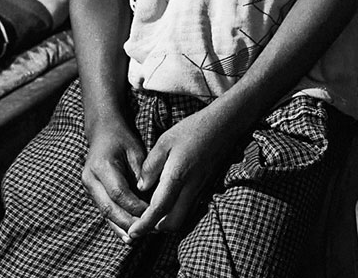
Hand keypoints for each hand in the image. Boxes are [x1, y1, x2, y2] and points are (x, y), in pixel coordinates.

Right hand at [81, 120, 148, 238]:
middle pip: (108, 207)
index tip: (150, 213)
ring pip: (104, 212)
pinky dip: (115, 223)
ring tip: (135, 239)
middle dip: (126, 222)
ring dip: (120, 227)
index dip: (134, 206)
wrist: (103, 132)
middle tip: (144, 231)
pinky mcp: (92, 192)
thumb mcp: (135, 150)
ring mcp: (89, 187)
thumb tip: (150, 195)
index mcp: (102, 166)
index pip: (118, 192)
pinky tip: (125, 235)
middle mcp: (90, 179)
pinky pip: (104, 210)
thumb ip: (141, 172)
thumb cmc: (122, 139)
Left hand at [125, 107, 231, 237]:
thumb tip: (141, 187)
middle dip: (155, 228)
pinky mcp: (205, 188)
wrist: (225, 125)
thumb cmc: (193, 129)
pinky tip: (167, 203)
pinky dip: (176, 213)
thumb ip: (151, 166)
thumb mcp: (165, 141)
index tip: (133, 232)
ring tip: (151, 215)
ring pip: (182, 218)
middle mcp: (190, 188)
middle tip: (141, 223)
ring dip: (166, 222)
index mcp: (177, 176)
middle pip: (172, 223)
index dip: (145, 224)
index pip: (159, 209)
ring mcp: (200, 189)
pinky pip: (189, 209)